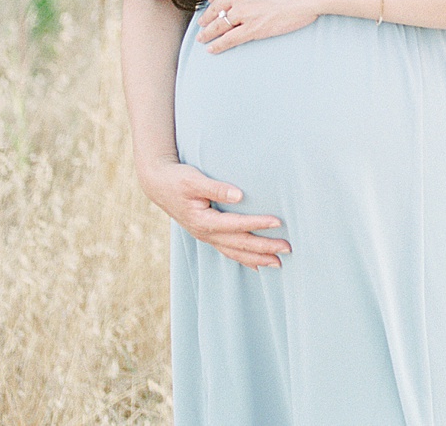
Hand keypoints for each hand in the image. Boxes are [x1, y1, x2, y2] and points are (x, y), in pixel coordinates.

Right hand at [136, 157, 289, 269]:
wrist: (157, 185)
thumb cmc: (177, 179)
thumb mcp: (194, 180)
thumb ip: (216, 188)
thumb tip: (239, 195)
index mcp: (202, 221)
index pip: (236, 225)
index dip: (257, 223)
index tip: (278, 222)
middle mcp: (205, 233)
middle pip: (239, 244)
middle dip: (264, 248)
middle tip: (288, 249)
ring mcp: (206, 237)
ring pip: (235, 252)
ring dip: (257, 258)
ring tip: (278, 264)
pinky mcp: (207, 235)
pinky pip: (228, 251)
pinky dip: (243, 259)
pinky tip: (257, 265)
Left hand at [196, 0, 325, 52]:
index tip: (213, 4)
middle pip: (217, 8)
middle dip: (207, 16)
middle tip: (202, 22)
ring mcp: (243, 12)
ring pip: (219, 24)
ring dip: (208, 32)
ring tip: (202, 38)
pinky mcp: (252, 29)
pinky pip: (230, 39)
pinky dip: (218, 45)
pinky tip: (211, 48)